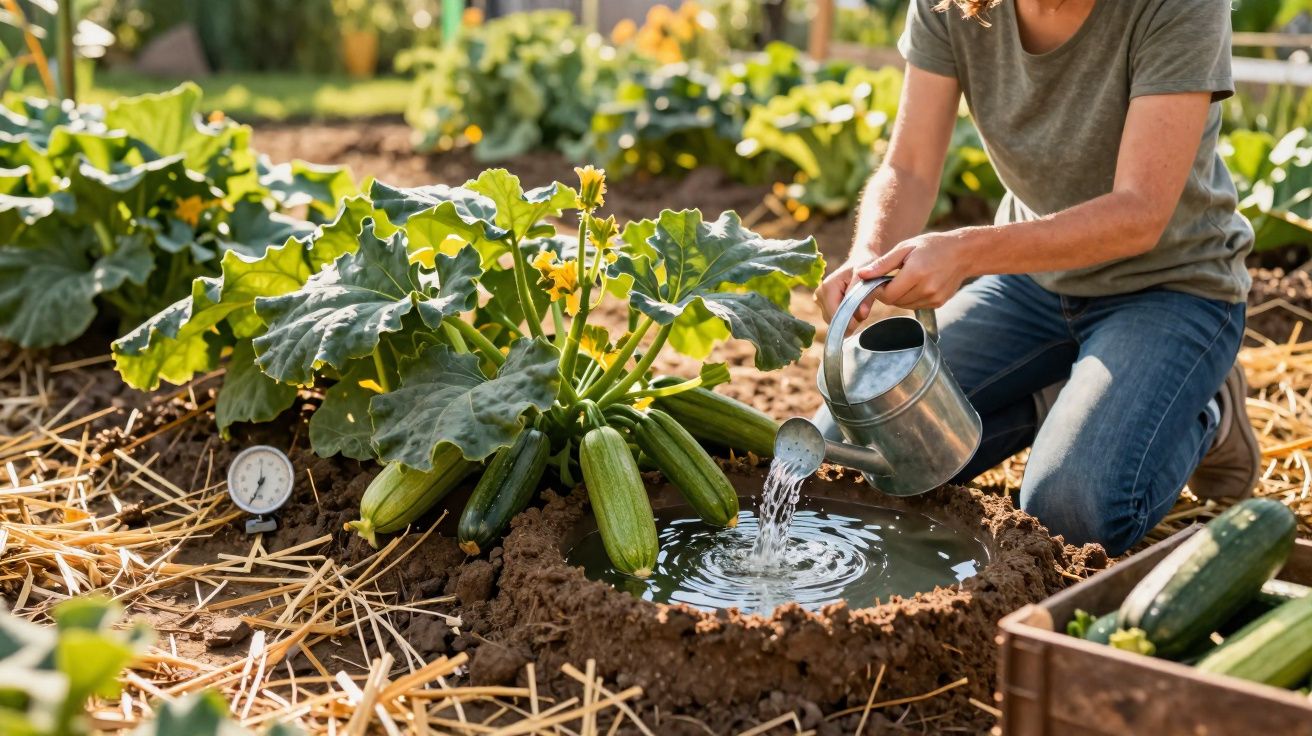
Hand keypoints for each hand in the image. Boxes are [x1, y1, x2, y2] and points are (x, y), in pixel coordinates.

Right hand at [814, 259, 864, 324]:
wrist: (860, 259)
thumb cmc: (864, 266)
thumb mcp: (868, 278)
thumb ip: (865, 296)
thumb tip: (862, 314)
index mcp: (828, 287)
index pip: (835, 313)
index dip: (849, 321)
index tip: (863, 318)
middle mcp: (819, 294)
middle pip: (833, 319)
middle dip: (849, 319)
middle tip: (864, 310)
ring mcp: (819, 299)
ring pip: (833, 320)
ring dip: (847, 318)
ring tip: (860, 306)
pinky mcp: (821, 303)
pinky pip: (833, 317)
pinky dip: (844, 316)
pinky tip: (853, 306)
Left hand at [856, 231, 972, 309]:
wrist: (963, 253)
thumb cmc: (931, 246)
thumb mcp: (904, 248)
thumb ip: (882, 264)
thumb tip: (861, 275)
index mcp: (916, 273)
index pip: (887, 294)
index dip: (878, 289)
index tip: (879, 279)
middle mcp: (926, 288)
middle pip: (894, 302)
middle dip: (888, 292)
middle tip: (892, 277)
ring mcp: (934, 298)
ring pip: (904, 305)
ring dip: (899, 296)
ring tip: (906, 279)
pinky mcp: (938, 303)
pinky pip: (916, 306)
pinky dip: (911, 298)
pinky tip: (917, 284)